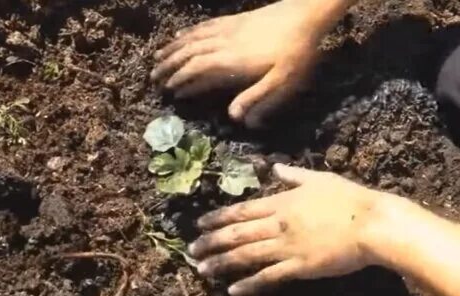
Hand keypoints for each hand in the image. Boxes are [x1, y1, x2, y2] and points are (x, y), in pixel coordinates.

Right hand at [150, 0, 323, 127]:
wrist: (307, 14)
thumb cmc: (297, 53)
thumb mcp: (282, 82)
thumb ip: (257, 98)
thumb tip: (234, 117)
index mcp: (233, 60)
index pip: (198, 69)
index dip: (181, 80)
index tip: (169, 90)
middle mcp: (224, 43)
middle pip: (189, 52)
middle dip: (170, 65)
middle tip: (153, 75)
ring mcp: (228, 29)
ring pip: (193, 37)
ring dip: (173, 48)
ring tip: (158, 56)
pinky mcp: (234, 20)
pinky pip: (204, 26)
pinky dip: (188, 32)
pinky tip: (181, 34)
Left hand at [190, 164, 403, 295]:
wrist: (371, 224)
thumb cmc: (349, 199)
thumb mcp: (319, 179)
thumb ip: (293, 175)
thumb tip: (274, 168)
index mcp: (282, 202)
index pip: (241, 210)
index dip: (218, 218)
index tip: (200, 224)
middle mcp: (278, 224)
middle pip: (236, 234)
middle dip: (211, 242)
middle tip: (191, 250)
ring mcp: (287, 246)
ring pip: (245, 255)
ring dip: (221, 262)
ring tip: (202, 269)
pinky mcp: (299, 266)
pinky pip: (268, 276)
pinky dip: (248, 284)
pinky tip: (232, 291)